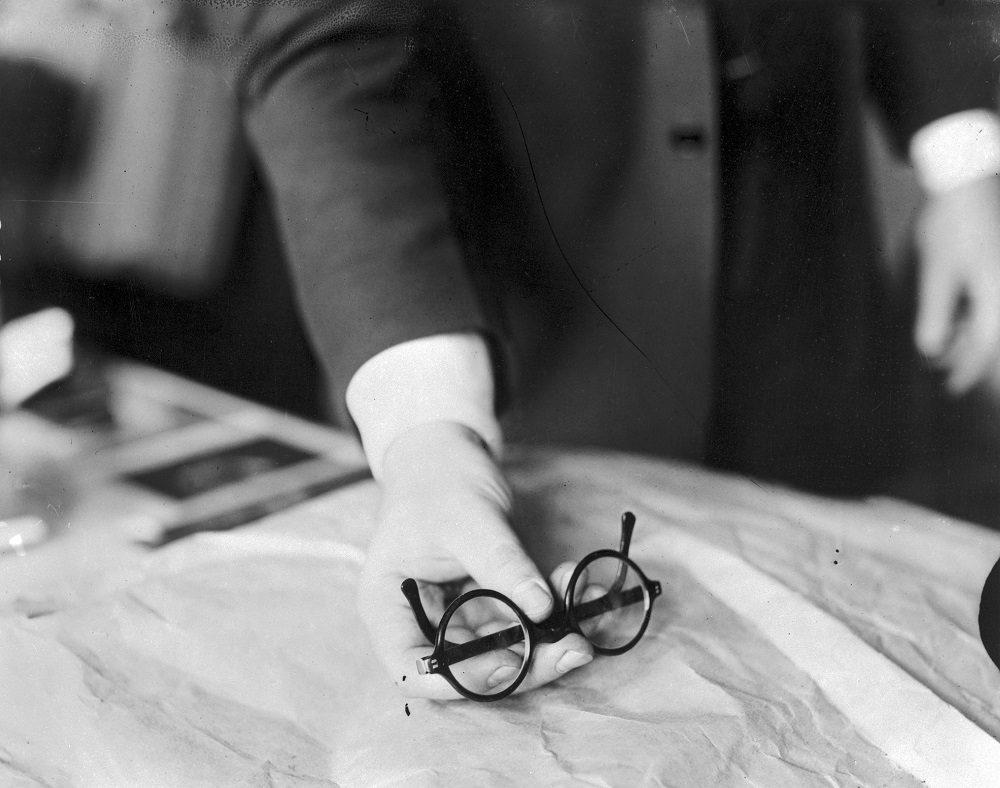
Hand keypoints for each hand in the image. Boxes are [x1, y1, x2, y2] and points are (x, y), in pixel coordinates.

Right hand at [356, 421, 592, 699]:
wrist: (446, 452)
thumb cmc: (439, 479)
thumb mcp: (470, 519)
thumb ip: (501, 564)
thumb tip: (541, 608)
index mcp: (388, 606)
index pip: (412, 668)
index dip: (460, 679)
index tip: (511, 665)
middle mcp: (418, 620)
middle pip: (467, 667)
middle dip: (525, 663)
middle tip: (575, 648)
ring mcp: (454, 614)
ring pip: (502, 650)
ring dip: (549, 637)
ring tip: (591, 612)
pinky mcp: (486, 602)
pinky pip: (521, 620)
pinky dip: (553, 609)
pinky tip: (583, 589)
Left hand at [913, 175, 999, 393]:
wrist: (971, 171)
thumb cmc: (952, 222)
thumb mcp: (937, 272)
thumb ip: (935, 313)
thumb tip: (931, 352)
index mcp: (998, 296)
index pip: (986, 347)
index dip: (967, 371)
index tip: (952, 389)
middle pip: (993, 332)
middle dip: (970, 351)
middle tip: (944, 367)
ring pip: (993, 315)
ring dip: (973, 330)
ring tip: (948, 338)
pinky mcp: (999, 261)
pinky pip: (992, 297)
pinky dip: (978, 309)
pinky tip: (960, 310)